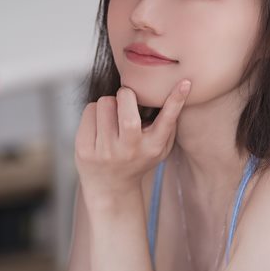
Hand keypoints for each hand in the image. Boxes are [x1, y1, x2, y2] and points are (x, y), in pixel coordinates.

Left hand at [75, 80, 190, 207]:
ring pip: (104, 103)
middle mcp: (129, 149)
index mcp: (152, 147)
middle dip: (126, 94)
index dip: (176, 100)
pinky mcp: (84, 149)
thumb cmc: (138, 158)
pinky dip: (94, 111)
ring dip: (109, 102)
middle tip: (126, 98)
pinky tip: (99, 124)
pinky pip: (89, 111)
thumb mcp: (158, 147)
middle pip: (126, 106)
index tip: (184, 82)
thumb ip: (168, 124)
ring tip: (112, 115)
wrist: (110, 188)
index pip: (166, 120)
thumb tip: (180, 89)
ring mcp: (105, 151)